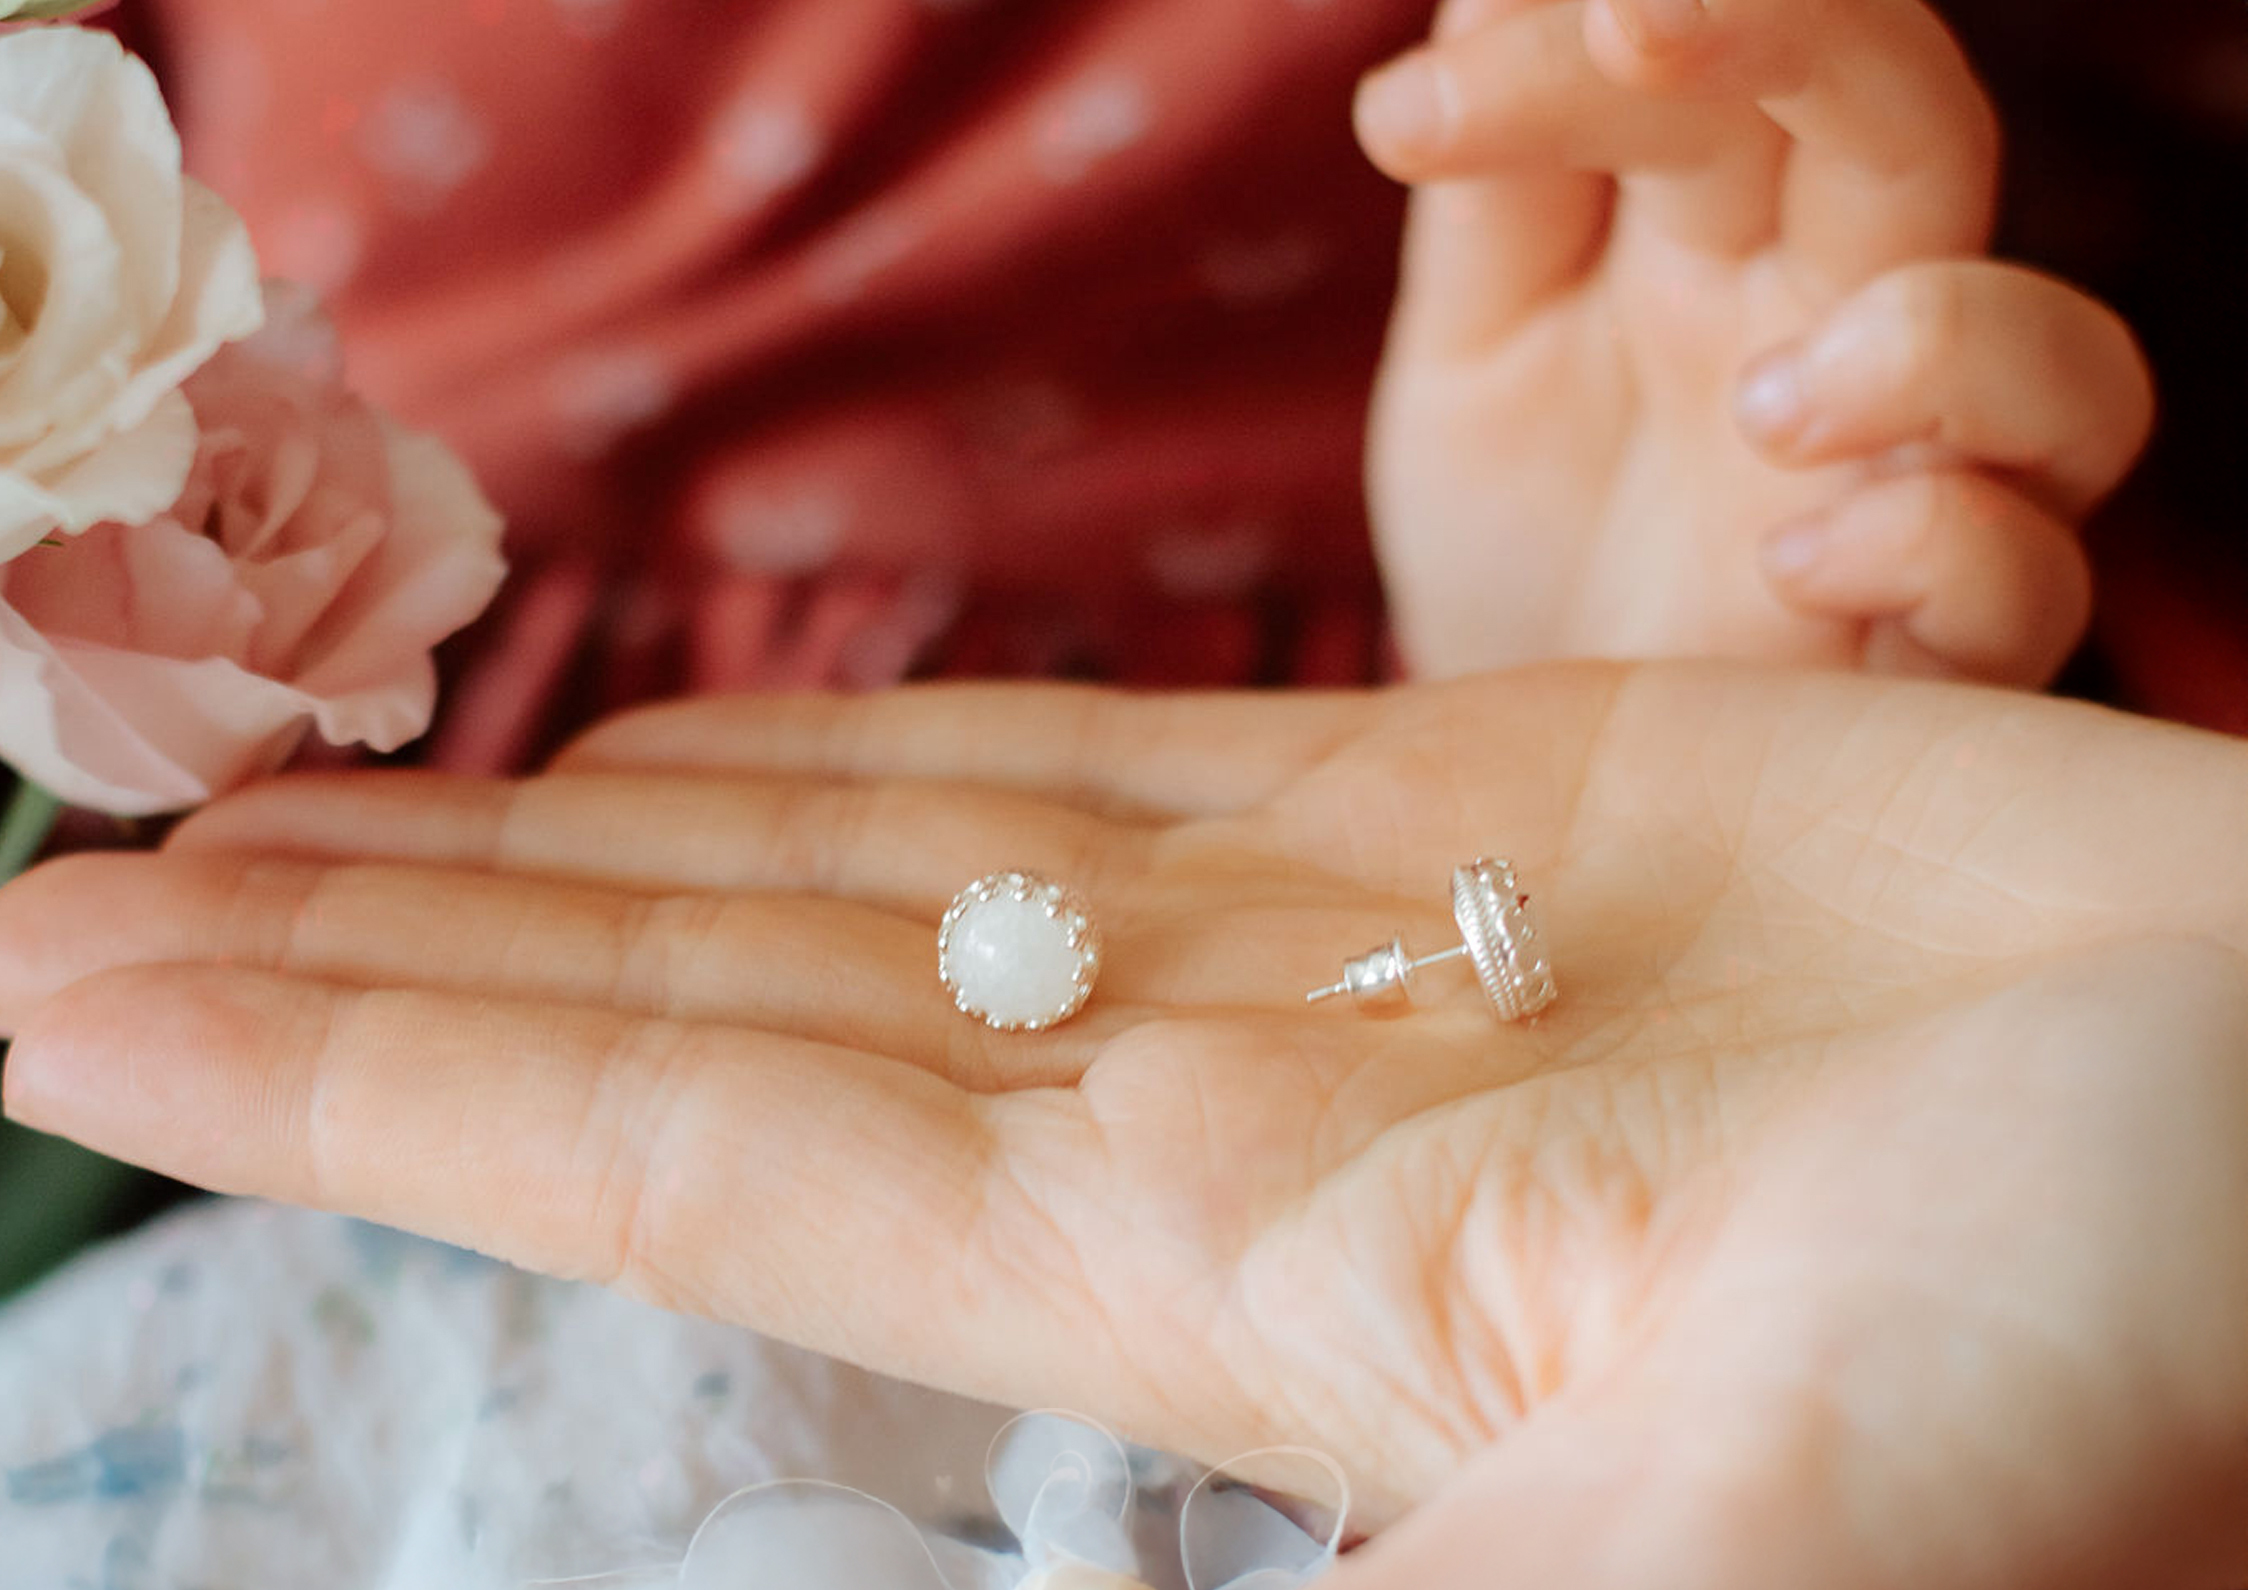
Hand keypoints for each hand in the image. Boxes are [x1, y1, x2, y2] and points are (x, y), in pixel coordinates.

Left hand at [2, 669, 2244, 1585]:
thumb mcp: (1717, 1568)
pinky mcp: (1455, 799)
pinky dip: (861, 742)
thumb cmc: (2115, 1348)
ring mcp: (1307, 945)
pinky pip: (1066, 762)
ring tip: (303, 797)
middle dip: (378, 944)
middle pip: (679, 1002)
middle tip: (84, 878)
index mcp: (1198, 1269)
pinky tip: (674, 741)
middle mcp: (1190, 1107)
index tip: (97, 1001)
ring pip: (835, 868)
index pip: (665, 1145)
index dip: (364, 1067)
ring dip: (562, 827)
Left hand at [1357, 0, 2153, 686]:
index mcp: (1734, 238)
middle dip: (1803, 37)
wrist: (1508, 769)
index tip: (1405, 114)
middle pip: (1919, 131)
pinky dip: (1939, 547)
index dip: (1600, 35)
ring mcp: (1909, 498)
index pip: (1736, 61)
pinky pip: (2023, 586)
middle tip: (1631, 17)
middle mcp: (1850, 339)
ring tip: (1765, 404)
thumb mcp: (1473, 353)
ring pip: (2069, 367)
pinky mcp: (1920, 664)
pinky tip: (1794, 559)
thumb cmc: (1521, 536)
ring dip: (1937, 341)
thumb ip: (1496, 186)